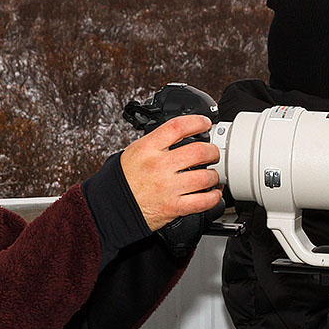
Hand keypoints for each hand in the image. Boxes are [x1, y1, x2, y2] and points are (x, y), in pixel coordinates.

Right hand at [120, 114, 221, 231]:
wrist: (114, 207)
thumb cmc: (124, 180)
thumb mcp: (135, 151)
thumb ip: (157, 142)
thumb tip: (181, 134)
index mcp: (148, 148)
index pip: (177, 126)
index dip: (197, 122)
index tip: (204, 123)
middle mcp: (159, 166)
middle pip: (199, 151)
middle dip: (212, 151)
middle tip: (213, 153)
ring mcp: (168, 187)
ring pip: (205, 177)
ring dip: (214, 176)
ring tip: (211, 176)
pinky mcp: (173, 207)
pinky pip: (202, 202)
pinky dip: (213, 197)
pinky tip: (213, 194)